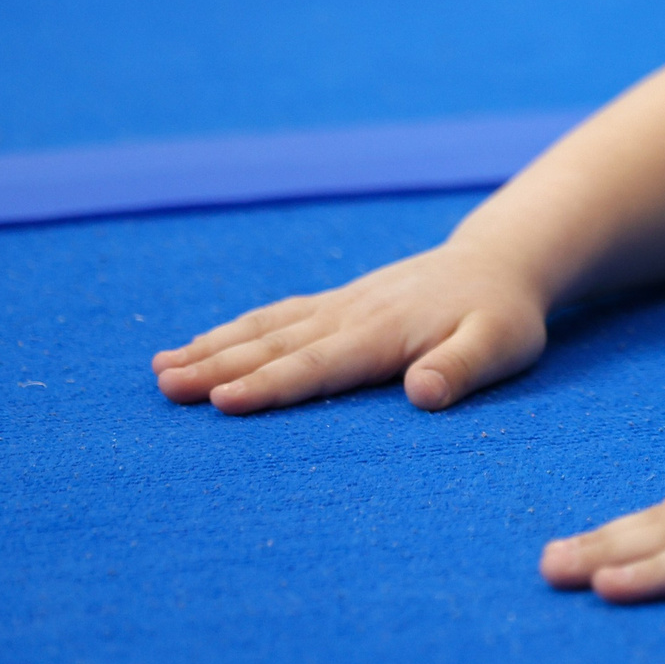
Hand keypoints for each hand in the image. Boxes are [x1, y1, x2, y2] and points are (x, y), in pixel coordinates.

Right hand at [151, 245, 548, 413]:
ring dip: (213, 347)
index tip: (223, 401)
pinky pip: (277, 316)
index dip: (271, 385)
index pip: (319, 365)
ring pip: (267, 328)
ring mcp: (340, 306)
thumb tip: (423, 394)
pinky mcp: (337, 303)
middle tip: (165, 387)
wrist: (499, 263)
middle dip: (218, 366)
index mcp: (386, 333)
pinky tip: (196, 346)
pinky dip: (234, 331)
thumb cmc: (504, 315)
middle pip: (277, 345)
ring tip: (160, 369)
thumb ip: (464, 368)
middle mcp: (352, 315)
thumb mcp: (502, 345)